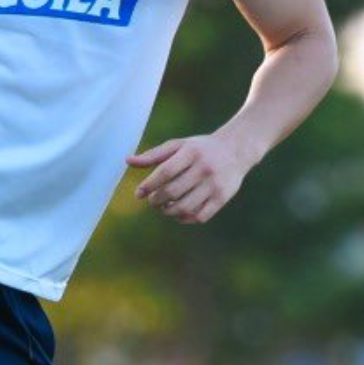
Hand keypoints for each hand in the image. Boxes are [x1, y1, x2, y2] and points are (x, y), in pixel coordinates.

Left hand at [127, 133, 252, 224]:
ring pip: (185, 207)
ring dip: (169, 212)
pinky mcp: (223, 198)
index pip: (165, 171)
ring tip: (164, 208)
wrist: (236, 150)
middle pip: (173, 191)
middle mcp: (204, 168)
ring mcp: (215, 184)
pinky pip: (200, 216)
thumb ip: (153, 155)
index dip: (149, 185)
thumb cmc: (200, 149)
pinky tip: (179, 213)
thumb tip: (127, 161)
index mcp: (191, 152)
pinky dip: (185, 219)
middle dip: (157, 200)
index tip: (139, 194)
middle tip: (152, 201)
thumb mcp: (178, 145)